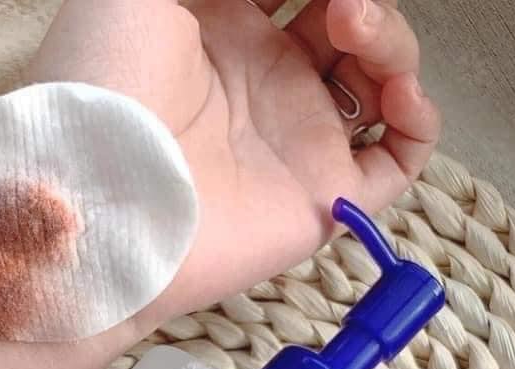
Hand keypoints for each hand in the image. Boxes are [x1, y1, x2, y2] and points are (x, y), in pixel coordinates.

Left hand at [29, 0, 439, 319]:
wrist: (94, 201)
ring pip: (378, 80)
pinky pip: (398, 161)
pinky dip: (420, 119)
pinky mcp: (319, 196)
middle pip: (345, 25)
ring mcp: (293, 141)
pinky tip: (399, 89)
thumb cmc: (100, 86)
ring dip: (390, 38)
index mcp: (220, 32)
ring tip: (353, 21)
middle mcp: (262, 86)